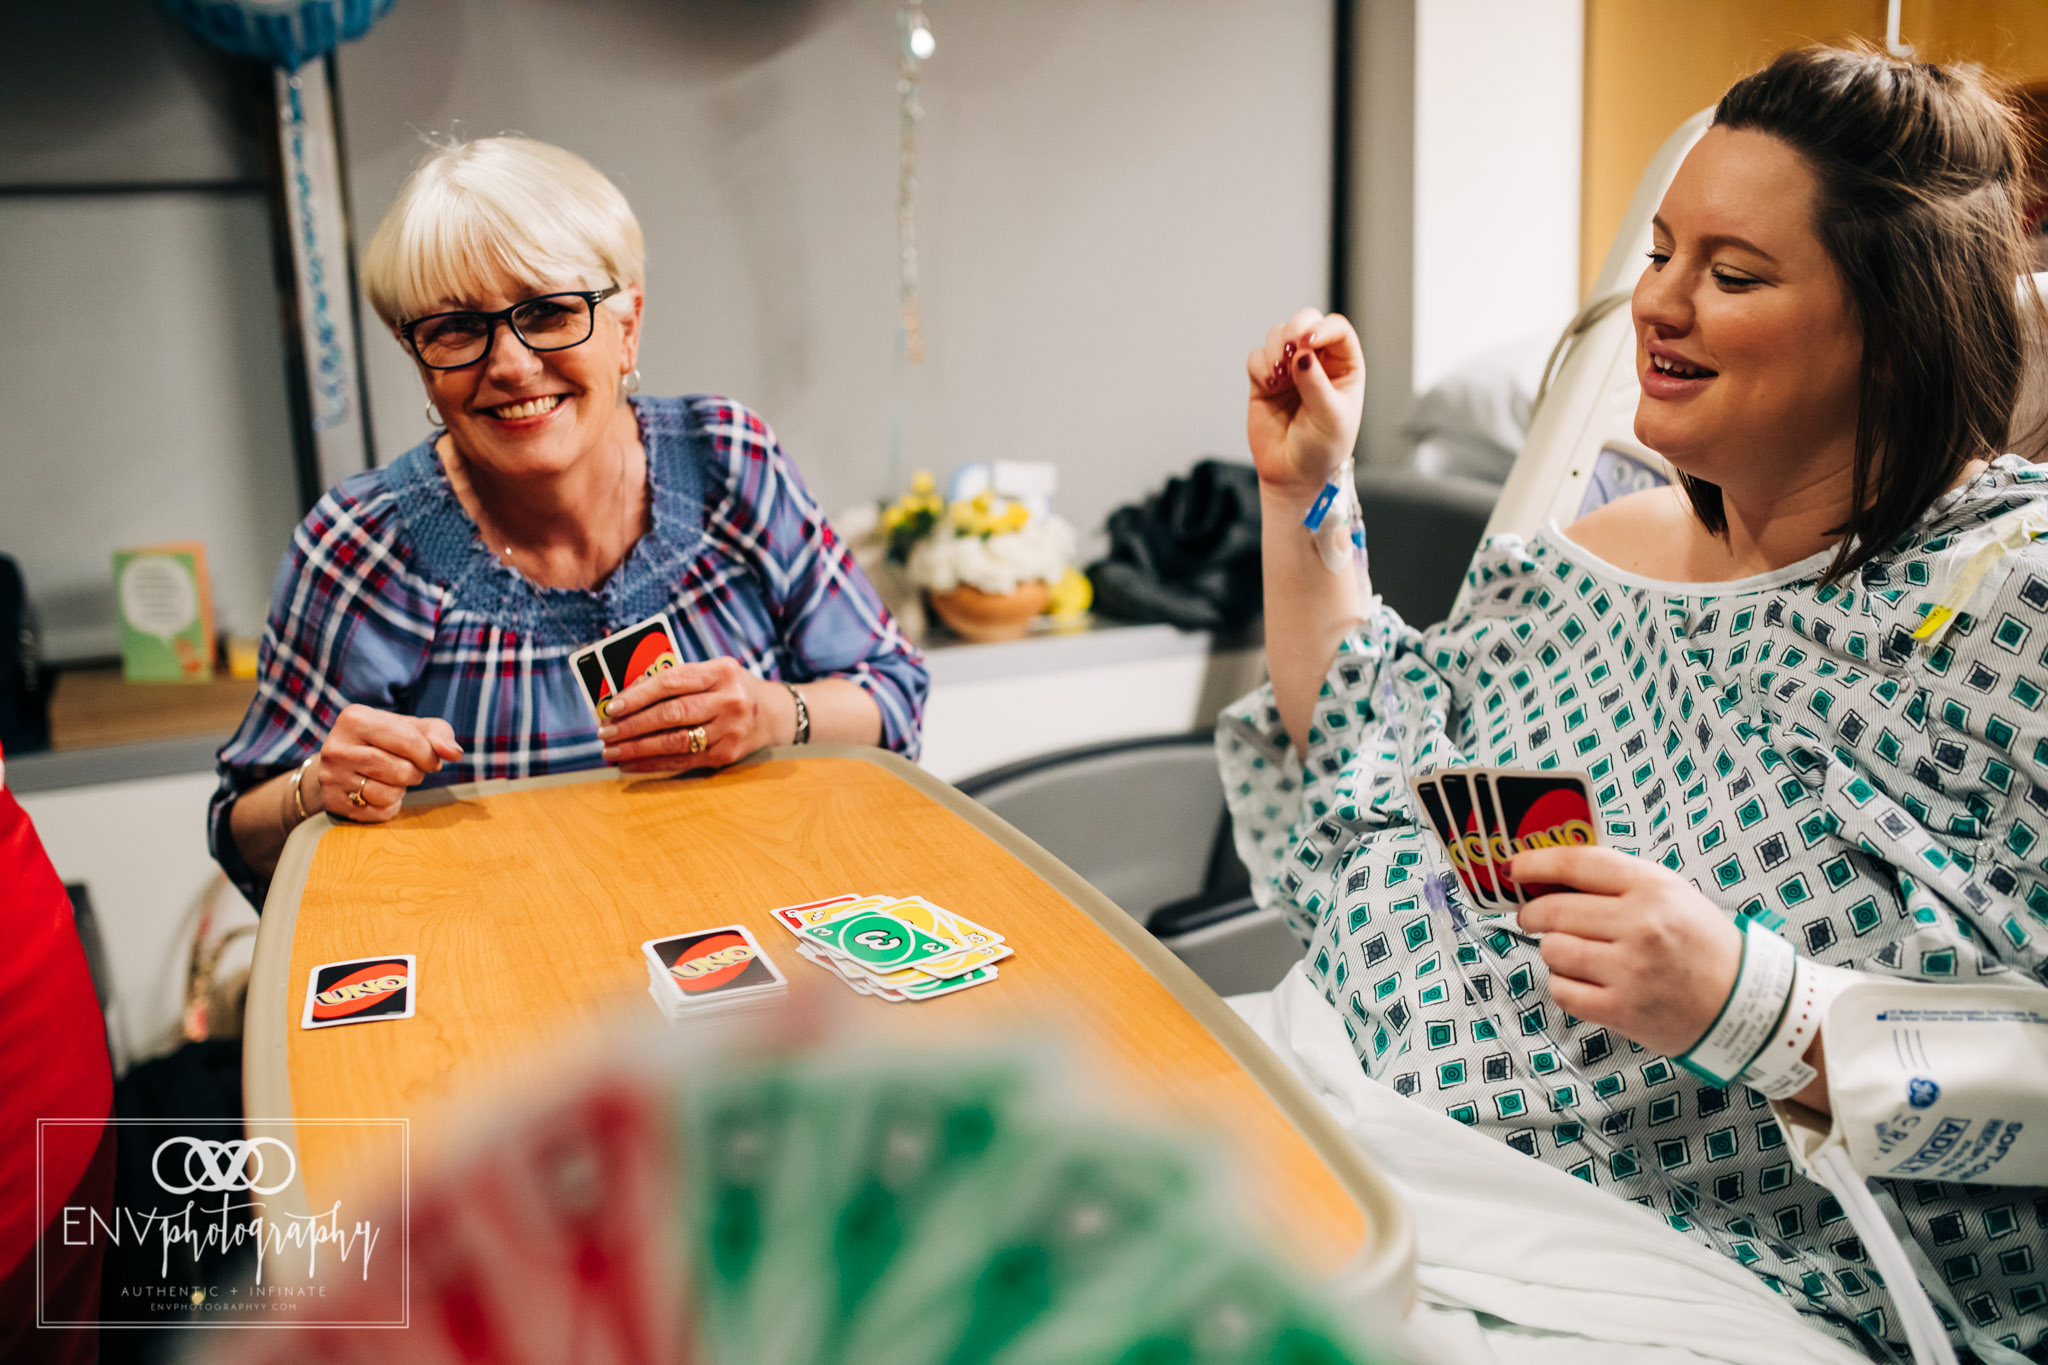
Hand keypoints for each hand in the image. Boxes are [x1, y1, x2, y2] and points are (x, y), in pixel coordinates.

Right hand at [315, 704, 462, 823]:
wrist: (337, 765)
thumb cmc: (382, 741)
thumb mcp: (408, 727)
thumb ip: (438, 734)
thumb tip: (455, 753)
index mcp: (355, 719)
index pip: (409, 741)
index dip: (429, 755)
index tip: (431, 759)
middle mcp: (337, 747)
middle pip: (401, 771)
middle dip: (415, 773)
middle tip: (407, 768)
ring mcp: (332, 777)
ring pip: (389, 794)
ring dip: (401, 790)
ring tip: (389, 778)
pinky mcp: (333, 803)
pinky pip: (380, 813)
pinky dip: (389, 806)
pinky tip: (377, 793)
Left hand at [599, 657, 786, 772]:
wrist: (775, 714)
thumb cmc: (731, 690)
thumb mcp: (712, 674)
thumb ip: (677, 681)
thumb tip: (626, 698)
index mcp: (721, 671)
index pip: (671, 681)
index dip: (637, 695)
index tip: (611, 707)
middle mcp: (729, 700)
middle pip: (671, 714)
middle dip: (632, 725)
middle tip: (605, 732)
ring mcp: (731, 729)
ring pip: (674, 741)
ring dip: (637, 748)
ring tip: (612, 751)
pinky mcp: (728, 754)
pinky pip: (683, 761)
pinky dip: (653, 764)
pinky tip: (632, 764)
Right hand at [1245, 309, 1364, 495]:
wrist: (1294, 475)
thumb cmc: (1323, 449)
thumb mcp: (1331, 417)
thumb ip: (1316, 383)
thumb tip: (1302, 354)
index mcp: (1344, 366)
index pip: (1336, 329)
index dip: (1322, 327)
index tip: (1308, 340)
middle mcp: (1317, 362)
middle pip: (1305, 321)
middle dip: (1294, 329)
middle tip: (1290, 349)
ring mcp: (1289, 369)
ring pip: (1277, 335)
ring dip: (1275, 350)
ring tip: (1280, 377)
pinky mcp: (1264, 381)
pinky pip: (1256, 357)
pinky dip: (1260, 366)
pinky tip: (1270, 385)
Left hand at [1511, 846, 1743, 1058]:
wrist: (1745, 1004)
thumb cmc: (1702, 945)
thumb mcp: (1670, 894)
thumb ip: (1616, 881)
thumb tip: (1550, 875)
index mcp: (1652, 888)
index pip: (1577, 863)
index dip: (1536, 863)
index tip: (1514, 868)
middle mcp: (1640, 926)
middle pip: (1554, 909)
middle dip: (1533, 912)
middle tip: (1532, 916)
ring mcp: (1630, 970)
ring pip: (1552, 950)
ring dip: (1553, 951)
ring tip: (1575, 953)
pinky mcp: (1622, 1009)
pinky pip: (1562, 990)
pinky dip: (1564, 985)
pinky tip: (1584, 980)